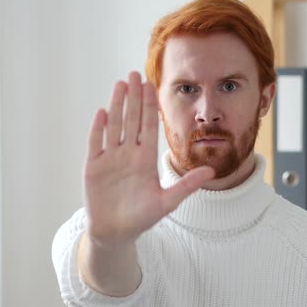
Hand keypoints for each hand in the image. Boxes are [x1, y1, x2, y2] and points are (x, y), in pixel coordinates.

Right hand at [83, 71, 213, 248]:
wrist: (116, 233)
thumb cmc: (141, 218)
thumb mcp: (167, 202)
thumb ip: (187, 185)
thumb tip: (212, 171)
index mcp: (146, 159)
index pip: (148, 127)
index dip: (149, 106)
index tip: (152, 86)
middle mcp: (128, 154)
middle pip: (131, 120)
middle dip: (133, 97)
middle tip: (135, 74)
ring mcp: (110, 159)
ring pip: (114, 126)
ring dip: (116, 105)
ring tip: (119, 84)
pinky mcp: (94, 167)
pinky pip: (96, 144)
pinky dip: (98, 129)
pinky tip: (102, 112)